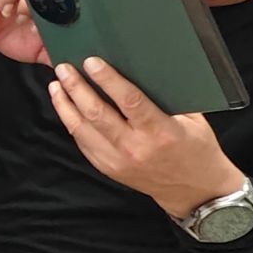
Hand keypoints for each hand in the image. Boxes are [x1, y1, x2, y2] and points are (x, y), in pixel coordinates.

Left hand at [48, 57, 244, 218]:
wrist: (193, 190)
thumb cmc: (196, 149)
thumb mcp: (192, 119)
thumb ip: (168, 97)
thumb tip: (143, 68)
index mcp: (160, 131)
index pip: (129, 101)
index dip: (108, 79)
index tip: (91, 62)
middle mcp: (135, 147)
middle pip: (97, 113)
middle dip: (77, 88)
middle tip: (64, 68)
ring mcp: (117, 161)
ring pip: (81, 129)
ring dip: (65, 105)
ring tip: (56, 85)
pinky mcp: (107, 169)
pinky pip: (82, 142)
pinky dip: (72, 123)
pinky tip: (66, 108)